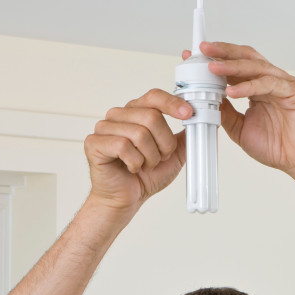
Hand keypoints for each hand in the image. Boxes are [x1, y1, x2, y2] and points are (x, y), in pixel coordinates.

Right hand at [84, 89, 192, 210]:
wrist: (126, 198)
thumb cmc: (145, 176)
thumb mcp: (174, 156)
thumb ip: (184, 137)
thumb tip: (200, 122)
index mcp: (136, 112)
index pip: (154, 97)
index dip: (172, 104)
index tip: (188, 114)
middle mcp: (119, 116)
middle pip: (151, 117)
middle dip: (164, 144)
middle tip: (159, 158)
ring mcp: (104, 128)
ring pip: (139, 134)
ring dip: (150, 157)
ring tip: (144, 165)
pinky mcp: (94, 143)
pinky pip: (123, 147)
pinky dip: (134, 162)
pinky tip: (132, 168)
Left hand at [183, 42, 294, 176]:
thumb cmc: (278, 147)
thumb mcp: (240, 129)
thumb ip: (225, 112)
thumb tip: (207, 99)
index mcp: (259, 87)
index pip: (236, 65)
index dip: (216, 59)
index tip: (195, 56)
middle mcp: (272, 81)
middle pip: (246, 58)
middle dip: (223, 52)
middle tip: (203, 50)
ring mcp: (284, 85)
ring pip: (256, 67)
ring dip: (232, 66)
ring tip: (213, 69)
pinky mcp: (294, 93)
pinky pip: (269, 84)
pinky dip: (249, 86)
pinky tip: (232, 90)